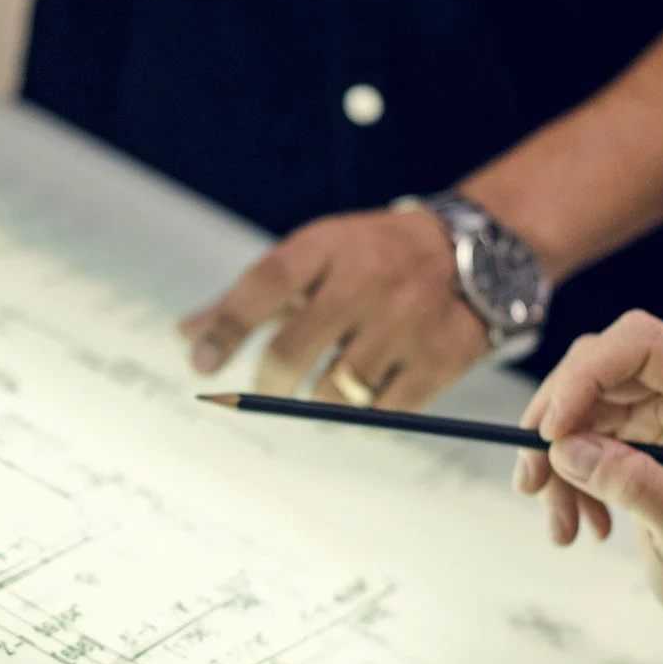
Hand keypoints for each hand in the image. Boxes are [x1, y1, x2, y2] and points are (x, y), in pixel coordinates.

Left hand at [180, 208, 489, 406]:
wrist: (474, 252)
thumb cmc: (370, 259)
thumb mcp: (313, 258)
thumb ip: (249, 298)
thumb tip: (188, 337)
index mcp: (329, 247)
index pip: (266, 283)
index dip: (229, 327)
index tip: (202, 364)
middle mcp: (368, 280)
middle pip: (295, 350)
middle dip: (268, 383)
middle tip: (265, 391)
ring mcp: (408, 321)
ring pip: (337, 390)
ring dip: (318, 401)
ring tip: (325, 387)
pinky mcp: (442, 358)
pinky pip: (385, 412)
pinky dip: (364, 416)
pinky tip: (364, 398)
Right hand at [513, 311, 662, 623]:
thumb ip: (639, 489)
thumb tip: (570, 450)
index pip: (641, 344)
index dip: (585, 376)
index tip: (549, 433)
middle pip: (597, 366)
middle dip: (554, 424)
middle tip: (532, 481)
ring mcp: (658, 400)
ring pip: (576, 401)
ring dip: (553, 461)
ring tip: (562, 522)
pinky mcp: (633, 421)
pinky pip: (575, 429)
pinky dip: (562, 474)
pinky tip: (577, 516)